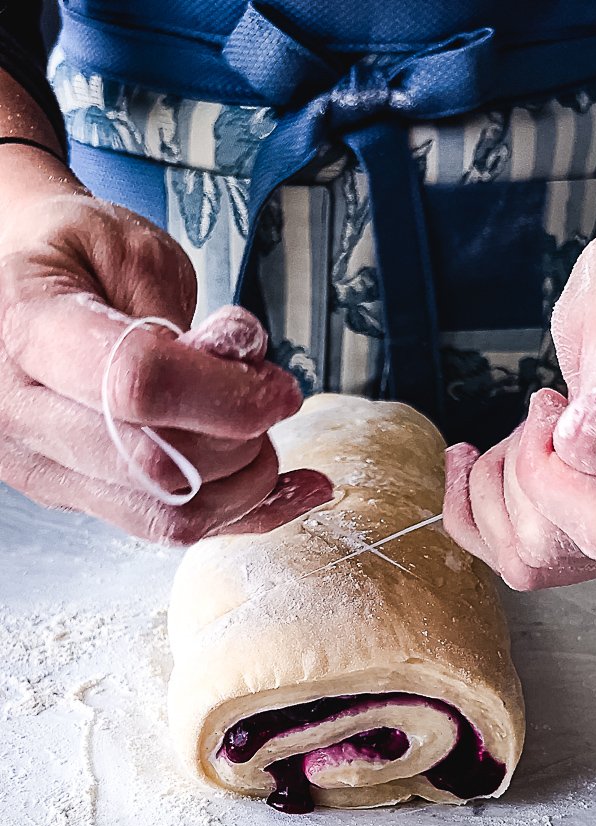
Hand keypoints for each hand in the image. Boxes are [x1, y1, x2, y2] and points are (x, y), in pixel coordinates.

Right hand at [0, 157, 330, 542]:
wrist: (21, 290)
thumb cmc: (71, 256)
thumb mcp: (127, 248)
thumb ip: (180, 311)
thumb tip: (238, 366)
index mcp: (29, 328)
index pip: (137, 384)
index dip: (226, 395)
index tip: (279, 390)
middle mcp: (22, 412)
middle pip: (160, 466)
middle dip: (240, 438)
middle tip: (267, 396)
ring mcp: (43, 465)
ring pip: (168, 515)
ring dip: (243, 482)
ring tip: (260, 431)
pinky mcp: (73, 495)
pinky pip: (166, 527)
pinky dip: (239, 512)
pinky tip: (288, 490)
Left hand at [443, 191, 595, 588]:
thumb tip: (589, 444)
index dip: (549, 472)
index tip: (551, 407)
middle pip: (560, 548)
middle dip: (519, 473)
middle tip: (544, 408)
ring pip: (533, 560)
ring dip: (498, 490)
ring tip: (528, 429)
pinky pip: (526, 557)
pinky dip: (482, 510)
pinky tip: (486, 462)